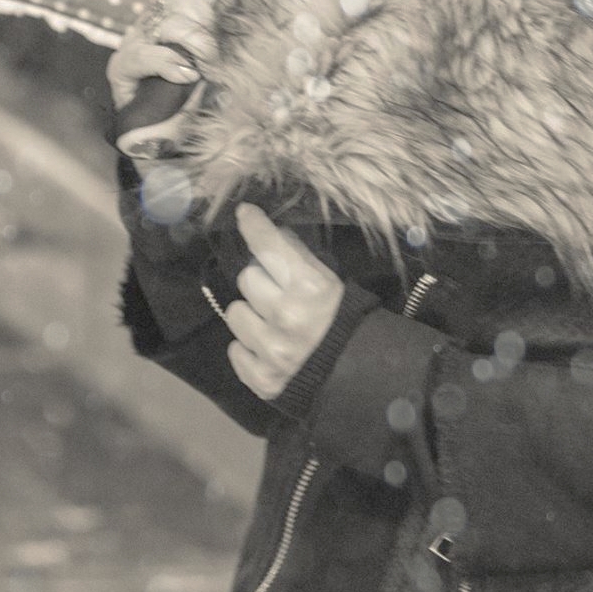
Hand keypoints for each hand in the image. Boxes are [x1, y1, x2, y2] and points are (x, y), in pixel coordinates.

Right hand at [107, 0, 240, 165]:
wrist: (167, 153)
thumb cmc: (202, 112)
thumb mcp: (228, 71)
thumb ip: (234, 43)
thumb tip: (253, 22)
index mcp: (191, 14)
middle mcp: (163, 17)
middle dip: (209, 28)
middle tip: (215, 62)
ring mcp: (141, 37)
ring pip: (176, 21)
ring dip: (197, 50)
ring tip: (202, 76)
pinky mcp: (123, 63)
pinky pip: (151, 50)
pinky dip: (173, 63)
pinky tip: (187, 76)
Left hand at [223, 202, 344, 399]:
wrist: (357, 375)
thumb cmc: (343, 321)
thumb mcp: (330, 283)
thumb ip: (300, 259)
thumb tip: (271, 233)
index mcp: (309, 288)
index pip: (269, 246)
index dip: (254, 226)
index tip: (244, 213)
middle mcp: (286, 316)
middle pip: (247, 278)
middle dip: (260, 282)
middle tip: (276, 293)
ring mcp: (271, 350)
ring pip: (235, 312)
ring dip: (250, 315)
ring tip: (270, 324)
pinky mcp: (261, 378)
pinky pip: (235, 349)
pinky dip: (248, 347)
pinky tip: (267, 348)